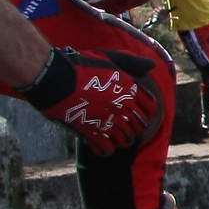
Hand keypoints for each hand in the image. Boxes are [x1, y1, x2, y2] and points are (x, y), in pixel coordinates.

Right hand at [31, 45, 166, 157]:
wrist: (55, 78)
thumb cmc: (81, 66)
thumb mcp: (109, 58)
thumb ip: (132, 62)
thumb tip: (153, 66)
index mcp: (129, 90)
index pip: (150, 107)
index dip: (147, 111)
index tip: (140, 112)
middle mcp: (122, 108)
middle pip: (140, 126)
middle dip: (136, 128)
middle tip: (129, 128)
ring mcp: (107, 122)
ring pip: (126, 140)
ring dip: (123, 140)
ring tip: (118, 139)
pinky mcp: (92, 133)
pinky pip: (107, 149)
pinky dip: (106, 150)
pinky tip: (102, 146)